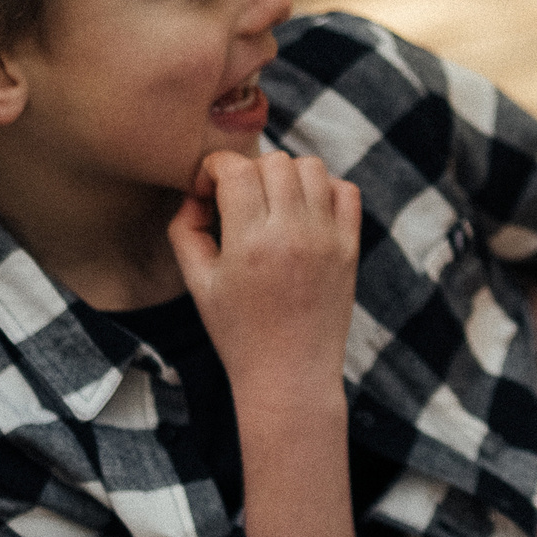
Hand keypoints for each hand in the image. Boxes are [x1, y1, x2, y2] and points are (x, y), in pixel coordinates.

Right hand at [168, 150, 360, 376]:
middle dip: (249, 171)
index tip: (207, 189)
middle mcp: (293, 234)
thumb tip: (197, 195)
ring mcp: (327, 239)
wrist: (290, 375)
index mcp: (249, 243)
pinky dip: (325, 189)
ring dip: (287, 174)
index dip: (214, 168)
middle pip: (274, 161)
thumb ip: (186, 230)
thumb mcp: (198, 284)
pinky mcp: (350, 248)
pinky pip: (346, 191)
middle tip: (238, 200)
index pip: (236, 169)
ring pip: (312, 167)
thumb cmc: (237, 333)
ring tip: (272, 202)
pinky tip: (305, 212)